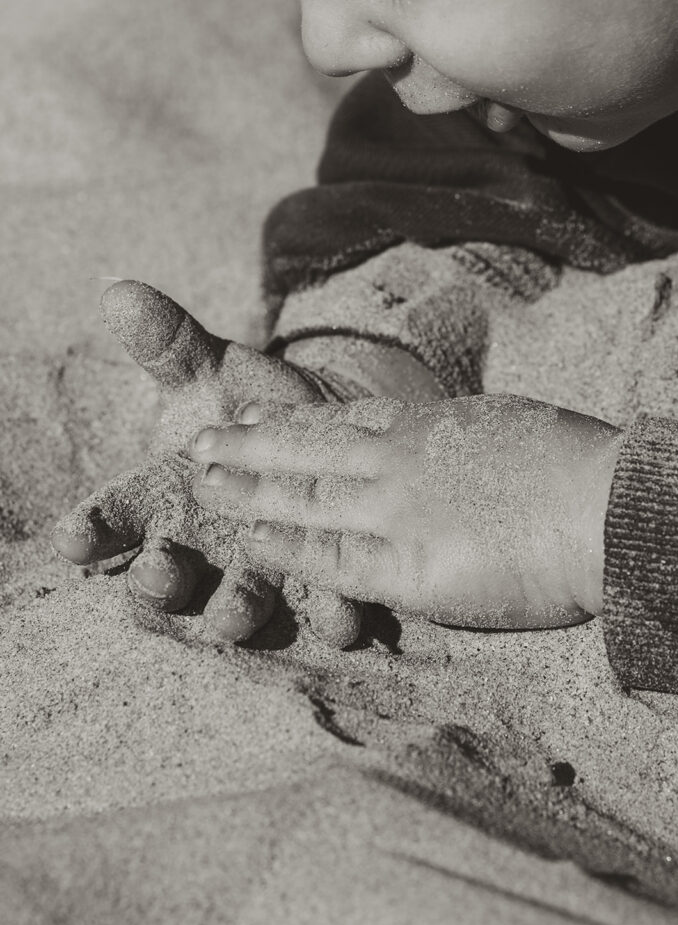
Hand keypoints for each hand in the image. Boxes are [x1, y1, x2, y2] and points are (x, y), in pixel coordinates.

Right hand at [51, 280, 363, 645]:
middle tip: (158, 574)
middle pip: (168, 577)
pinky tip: (341, 616)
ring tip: (234, 614)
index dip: (92, 529)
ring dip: (234, 611)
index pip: (114, 519)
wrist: (335, 428)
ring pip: (236, 605)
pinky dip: (329, 614)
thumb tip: (121, 293)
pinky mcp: (321, 583)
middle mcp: (203, 549)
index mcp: (165, 501)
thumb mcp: (215, 375)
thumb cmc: (258, 408)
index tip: (74, 536)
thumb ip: (172, 346)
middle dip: (158, 581)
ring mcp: (260, 573)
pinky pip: (320, 608)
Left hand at [189, 394, 622, 628]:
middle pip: (308, 449)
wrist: (607, 508)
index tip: (255, 417)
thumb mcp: (516, 428)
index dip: (293, 420)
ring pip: (305, 496)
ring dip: (250, 490)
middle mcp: (402, 460)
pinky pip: (330, 558)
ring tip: (206, 485)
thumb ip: (472, 440)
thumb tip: (461, 447)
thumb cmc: (581, 467)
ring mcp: (398, 512)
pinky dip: (285, 548)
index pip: (346, 419)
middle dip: (250, 445)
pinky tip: (250, 543)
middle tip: (202, 442)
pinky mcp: (407, 568)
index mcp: (434, 425)